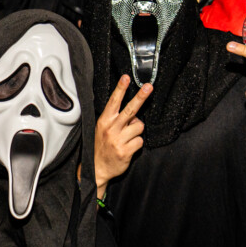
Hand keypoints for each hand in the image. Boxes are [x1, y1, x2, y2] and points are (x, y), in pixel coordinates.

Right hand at [93, 75, 151, 192]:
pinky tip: (129, 147)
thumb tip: (133, 114)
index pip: (113, 102)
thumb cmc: (101, 146)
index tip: (126, 77)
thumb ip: (116, 120)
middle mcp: (111, 129)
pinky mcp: (126, 151)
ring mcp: (118, 140)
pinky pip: (140, 141)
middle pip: (130, 109)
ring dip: (137, 131)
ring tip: (128, 137)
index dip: (120, 89)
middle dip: (140, 97)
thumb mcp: (102, 129)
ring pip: (139, 126)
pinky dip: (137, 144)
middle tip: (148, 87)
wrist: (97, 168)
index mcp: (104, 121)